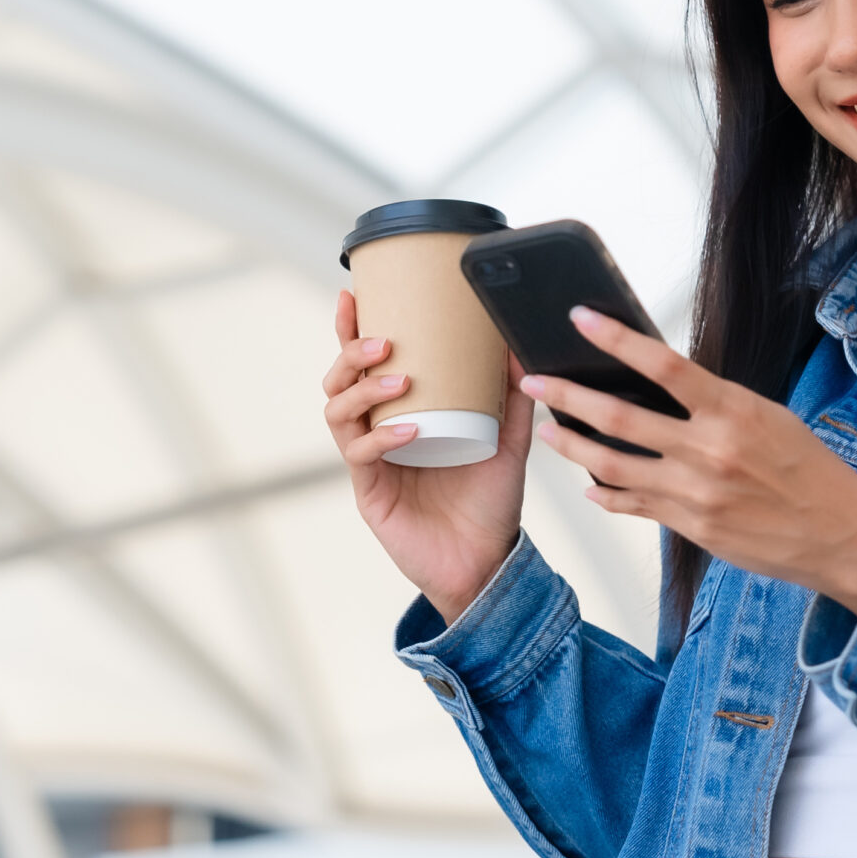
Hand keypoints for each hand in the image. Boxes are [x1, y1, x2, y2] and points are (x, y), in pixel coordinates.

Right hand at [322, 290, 532, 623]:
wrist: (487, 562)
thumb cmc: (490, 501)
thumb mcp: (510, 439)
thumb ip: (514, 395)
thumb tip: (517, 343)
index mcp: (399, 413)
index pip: (365, 364)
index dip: (351, 330)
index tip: (352, 295)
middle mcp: (377, 433)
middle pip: (339, 382)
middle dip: (350, 354)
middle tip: (381, 340)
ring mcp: (369, 463)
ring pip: (339, 413)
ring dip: (364, 390)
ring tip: (398, 380)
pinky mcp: (370, 493)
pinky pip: (361, 456)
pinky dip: (382, 438)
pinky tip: (408, 430)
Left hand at [522, 308, 856, 613]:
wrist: (838, 533)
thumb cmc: (807, 468)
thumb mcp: (767, 416)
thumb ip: (714, 403)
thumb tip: (661, 385)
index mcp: (732, 410)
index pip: (662, 364)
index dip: (615, 339)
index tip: (580, 319)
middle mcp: (708, 450)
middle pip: (620, 417)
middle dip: (567, 397)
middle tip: (534, 381)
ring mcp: (695, 493)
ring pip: (612, 465)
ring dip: (572, 446)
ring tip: (548, 432)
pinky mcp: (690, 527)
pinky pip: (633, 505)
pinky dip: (605, 495)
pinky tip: (588, 486)